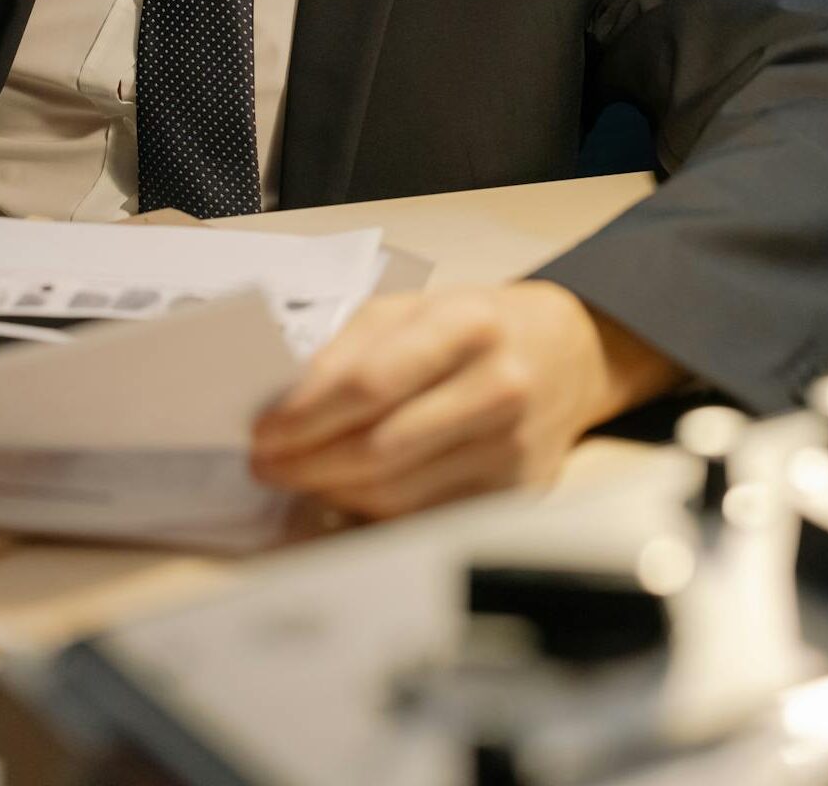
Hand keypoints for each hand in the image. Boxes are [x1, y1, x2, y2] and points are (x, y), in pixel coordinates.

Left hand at [248, 280, 684, 519]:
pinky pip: (425, 520)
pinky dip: (376, 514)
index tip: (263, 432)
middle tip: (267, 465)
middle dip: (307, 463)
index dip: (306, 416)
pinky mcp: (516, 494)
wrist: (565, 354)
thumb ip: (351, 348)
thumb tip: (283, 406)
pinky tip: (352, 494)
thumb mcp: (416, 308)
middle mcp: (499, 385)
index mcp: (469, 323)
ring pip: (397, 495)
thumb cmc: (475, 328)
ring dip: (334, 493)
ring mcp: (513, 447)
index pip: (370, 382)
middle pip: (379, 448)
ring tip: (302, 479)